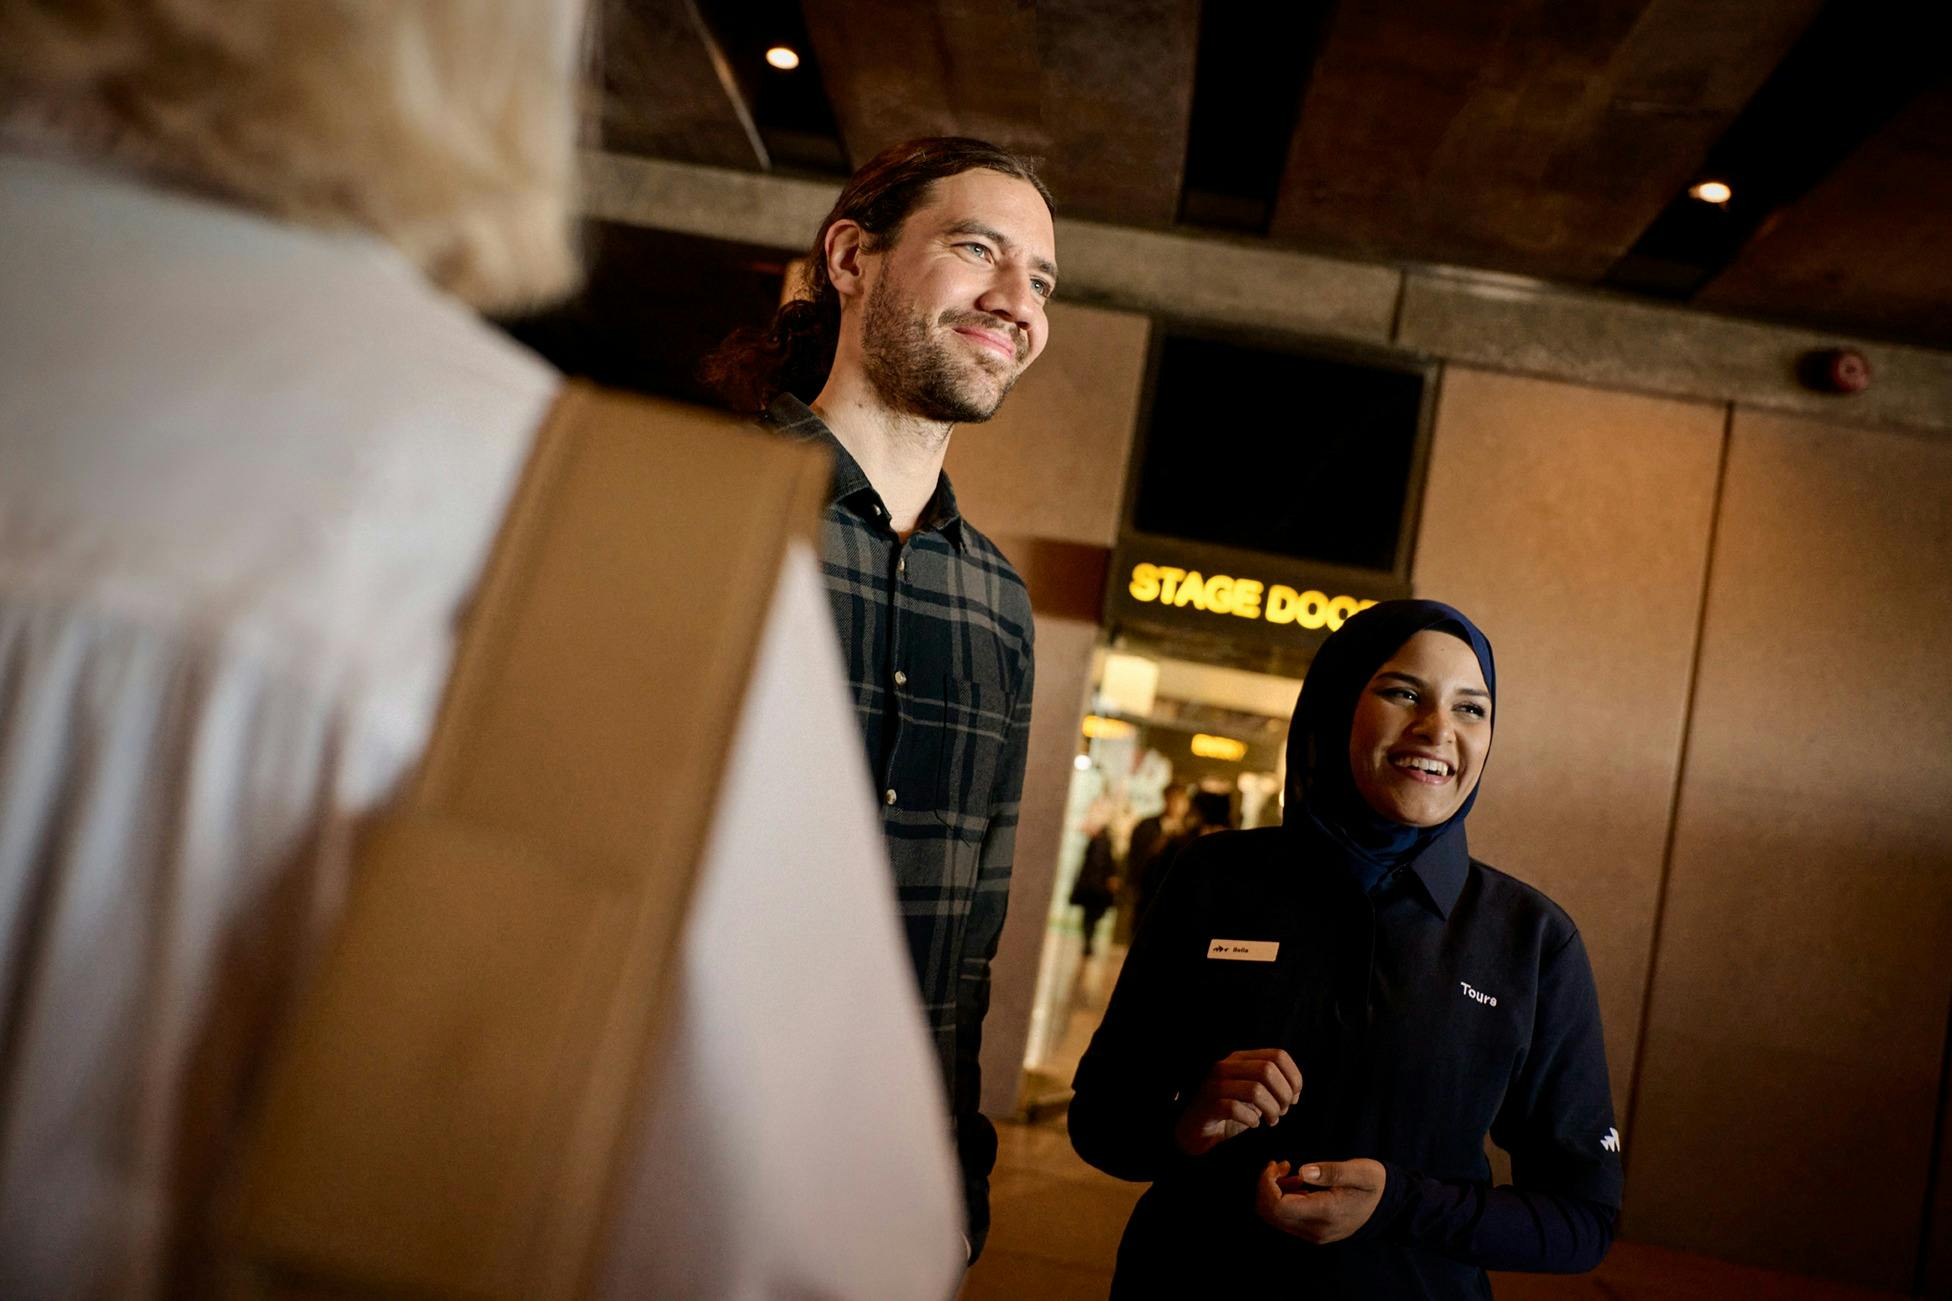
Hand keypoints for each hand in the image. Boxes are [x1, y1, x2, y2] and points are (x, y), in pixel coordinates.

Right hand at [1171, 1048, 1301, 1155]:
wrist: (1195, 1130)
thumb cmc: (1229, 1111)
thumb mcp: (1252, 1094)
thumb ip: (1272, 1087)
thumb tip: (1295, 1093)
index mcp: (1240, 1059)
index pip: (1277, 1055)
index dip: (1294, 1077)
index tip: (1295, 1097)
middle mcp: (1226, 1066)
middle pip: (1268, 1070)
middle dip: (1283, 1095)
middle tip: (1283, 1111)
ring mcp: (1215, 1085)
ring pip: (1255, 1090)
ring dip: (1271, 1110)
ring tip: (1271, 1121)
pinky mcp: (1208, 1105)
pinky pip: (1236, 1109)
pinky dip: (1251, 1120)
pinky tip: (1253, 1124)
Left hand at [1254, 1158, 1385, 1243]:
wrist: (1390, 1207)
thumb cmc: (1375, 1185)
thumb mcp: (1359, 1172)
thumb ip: (1332, 1171)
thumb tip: (1303, 1171)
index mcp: (1325, 1213)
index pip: (1278, 1206)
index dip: (1267, 1183)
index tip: (1278, 1163)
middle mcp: (1315, 1230)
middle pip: (1270, 1214)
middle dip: (1266, 1185)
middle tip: (1280, 1164)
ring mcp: (1313, 1234)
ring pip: (1275, 1217)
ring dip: (1273, 1192)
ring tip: (1288, 1170)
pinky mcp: (1313, 1232)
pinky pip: (1285, 1219)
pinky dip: (1281, 1199)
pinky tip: (1296, 1182)